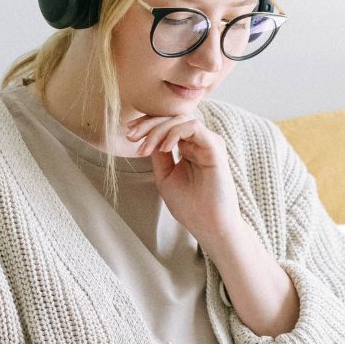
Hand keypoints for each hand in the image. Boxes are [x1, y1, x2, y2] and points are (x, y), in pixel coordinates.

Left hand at [125, 114, 239, 245]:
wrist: (208, 225)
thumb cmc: (190, 206)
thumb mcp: (165, 176)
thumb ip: (159, 155)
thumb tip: (147, 136)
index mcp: (189, 147)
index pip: (168, 125)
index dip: (147, 125)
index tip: (129, 134)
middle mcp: (199, 142)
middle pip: (172, 118)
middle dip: (148, 124)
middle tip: (131, 137)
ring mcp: (208, 143)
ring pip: (181, 119)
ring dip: (158, 130)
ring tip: (145, 148)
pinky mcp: (215, 147)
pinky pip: (193, 127)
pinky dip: (174, 133)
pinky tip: (164, 148)